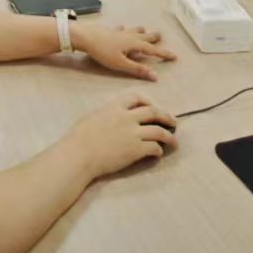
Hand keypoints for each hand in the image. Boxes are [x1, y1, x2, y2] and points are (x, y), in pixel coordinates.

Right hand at [63, 92, 178, 178]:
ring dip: (169, 137)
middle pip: (154, 112)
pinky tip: (158, 154)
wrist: (80, 154)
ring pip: (159, 131)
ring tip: (174, 142)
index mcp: (115, 107)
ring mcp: (133, 134)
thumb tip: (109, 118)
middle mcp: (127, 118)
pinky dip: (159, 151)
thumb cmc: (78, 138)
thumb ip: (105, 115)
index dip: (147, 101)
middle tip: (173, 122)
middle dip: (166, 117)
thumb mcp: (91, 118)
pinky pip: (154, 148)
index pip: (136, 98)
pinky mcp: (136, 150)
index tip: (151, 106)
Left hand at [72, 24, 177, 81]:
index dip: (164, 54)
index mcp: (134, 44)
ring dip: (141, 31)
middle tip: (160, 36)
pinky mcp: (109, 30)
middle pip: (144, 36)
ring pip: (133, 30)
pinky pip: (121, 29)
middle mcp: (129, 36)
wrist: (84, 36)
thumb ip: (137, 69)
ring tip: (144, 30)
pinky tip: (123, 28)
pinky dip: (125, 29)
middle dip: (153, 38)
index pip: (152, 50)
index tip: (175, 56)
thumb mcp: (121, 64)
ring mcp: (119, 32)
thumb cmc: (102, 52)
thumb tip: (155, 76)